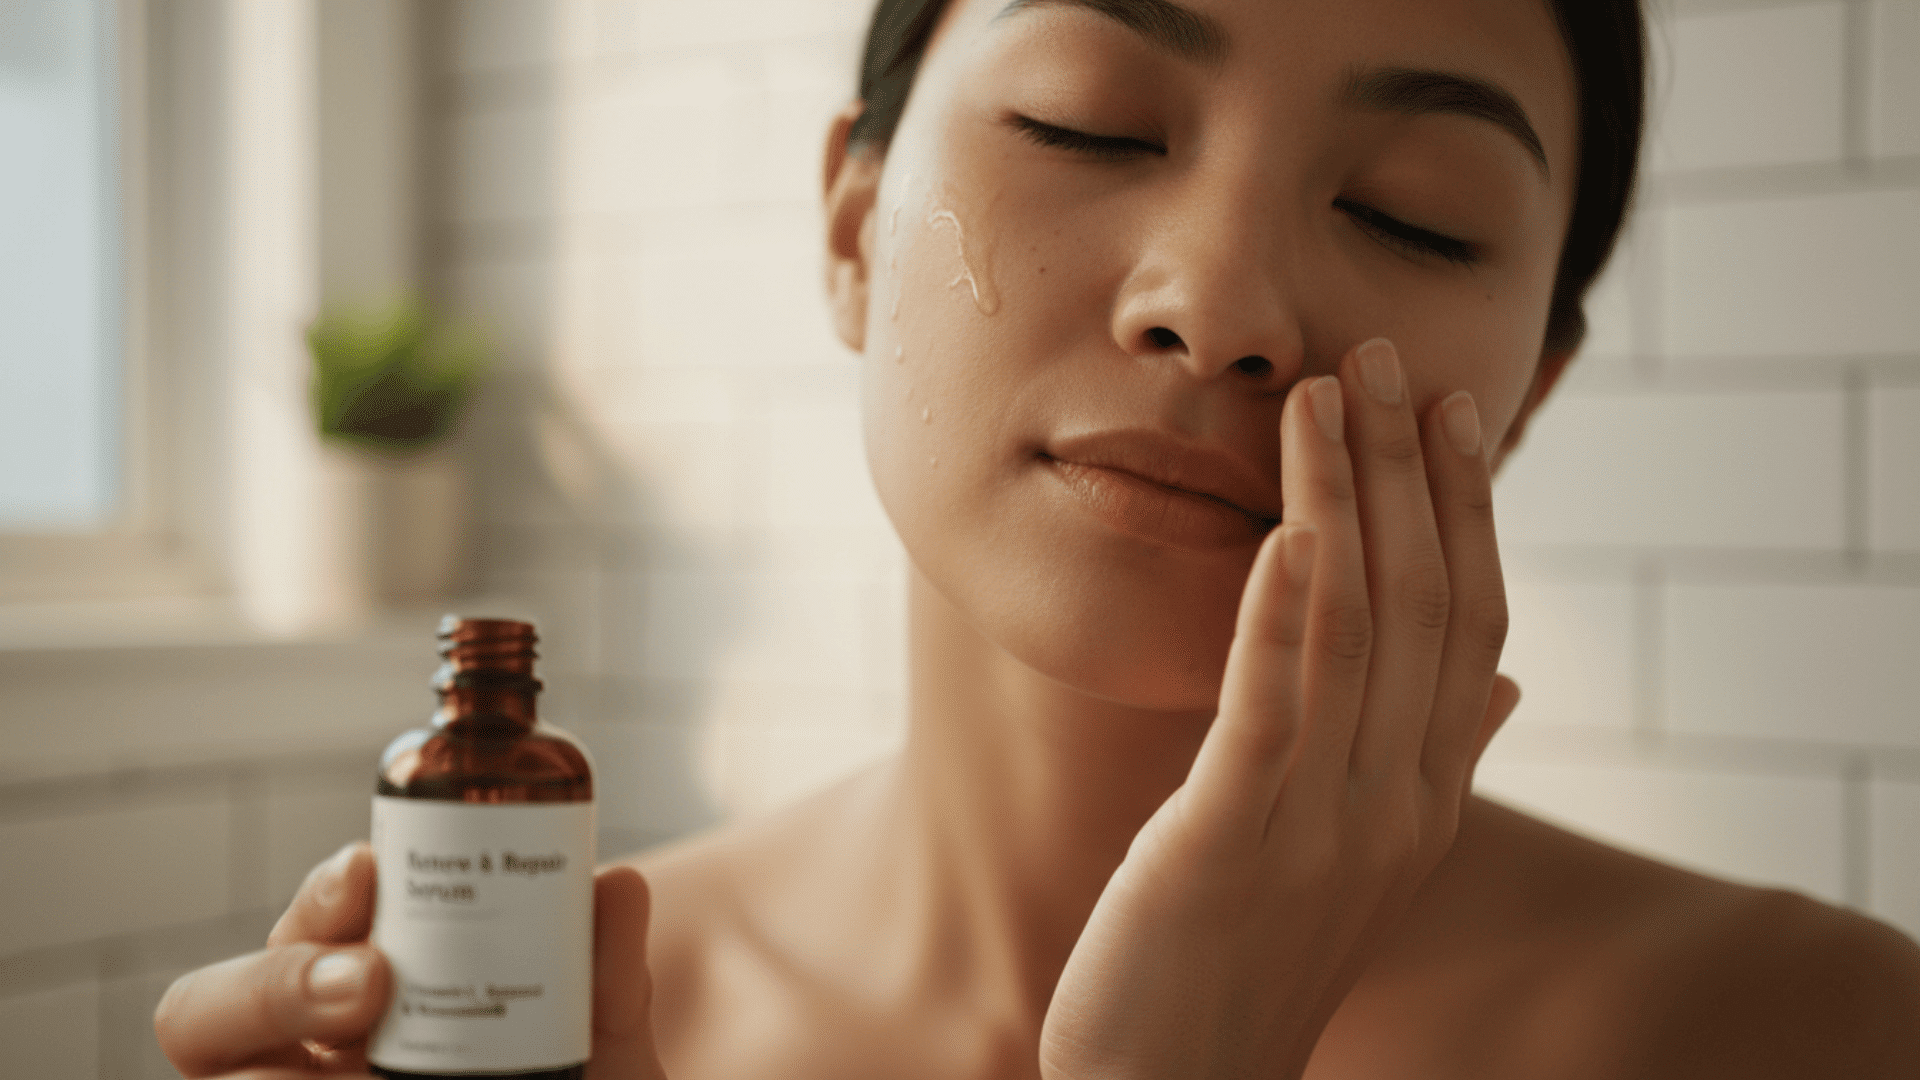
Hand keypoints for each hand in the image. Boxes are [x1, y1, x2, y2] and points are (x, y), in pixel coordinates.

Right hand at [154, 842, 667, 1078]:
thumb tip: (614, 886)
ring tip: (361, 1079)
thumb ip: (608, 979)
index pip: (306, 930)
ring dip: (273, 1048)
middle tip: (369, 982)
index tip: (371, 867)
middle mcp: (311, 1057)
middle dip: (273, 980)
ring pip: (224, 1079)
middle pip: (208, 1010)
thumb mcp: (603, 1047)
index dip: (321, 894)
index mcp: (367, 998)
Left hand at [1039, 338, 1522, 1079]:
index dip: (1468, 509)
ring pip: (1357, 631)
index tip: (1451, 408)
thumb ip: (1430, 757)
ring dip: (1345, 503)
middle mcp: (1397, 803)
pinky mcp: (1231, 840)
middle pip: (1428, 605)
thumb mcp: (1355, 853)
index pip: (1475, 624)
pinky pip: (1272, 708)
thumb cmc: (1250, 957)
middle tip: (1386, 356)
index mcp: (1426, 796)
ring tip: (1327, 400)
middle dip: (1411, 473)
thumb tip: (1507, 683)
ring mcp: (1324, 824)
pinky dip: (1283, 610)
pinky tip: (1286, 529)